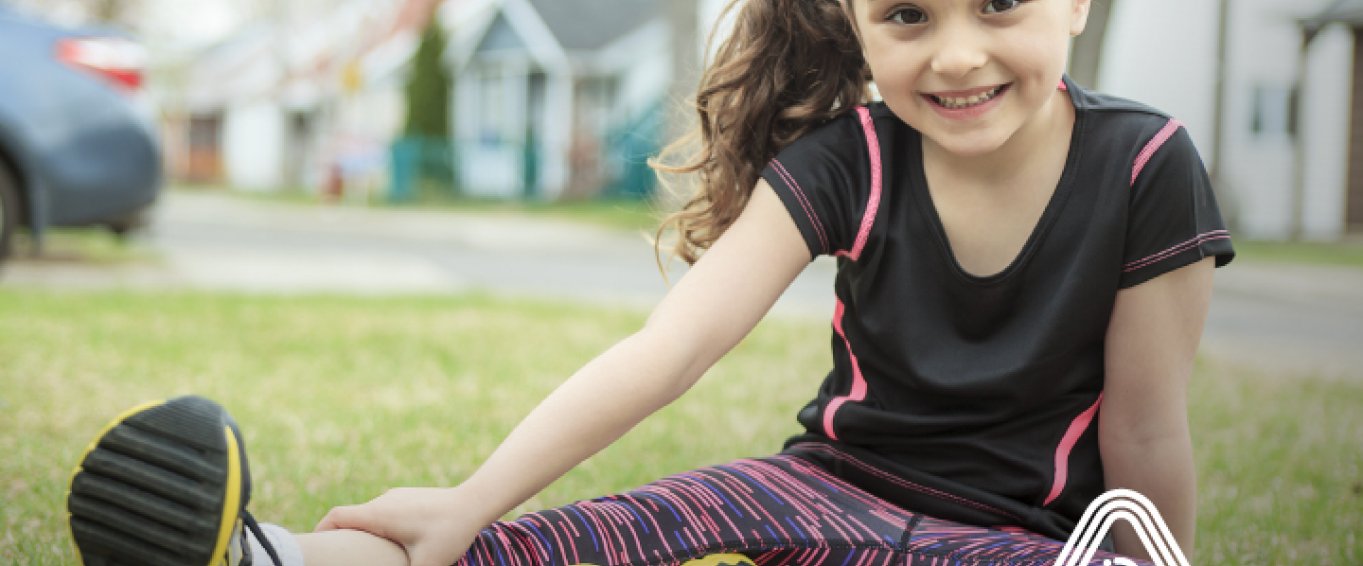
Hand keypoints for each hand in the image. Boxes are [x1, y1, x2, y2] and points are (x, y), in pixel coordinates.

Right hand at [316, 487, 483, 565]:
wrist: (476, 501)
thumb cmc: (450, 532)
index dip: (320, 531)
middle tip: (338, 558)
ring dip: (363, 533)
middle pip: (349, 517)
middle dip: (340, 537)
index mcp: (378, 514)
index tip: (314, 548)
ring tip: (365, 555)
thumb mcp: (427, 564)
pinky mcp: (409, 498)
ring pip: (368, 515)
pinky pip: (385, 512)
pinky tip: (391, 544)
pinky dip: (379, 527)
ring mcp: (397, 497)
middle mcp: (383, 501)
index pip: (335, 517)